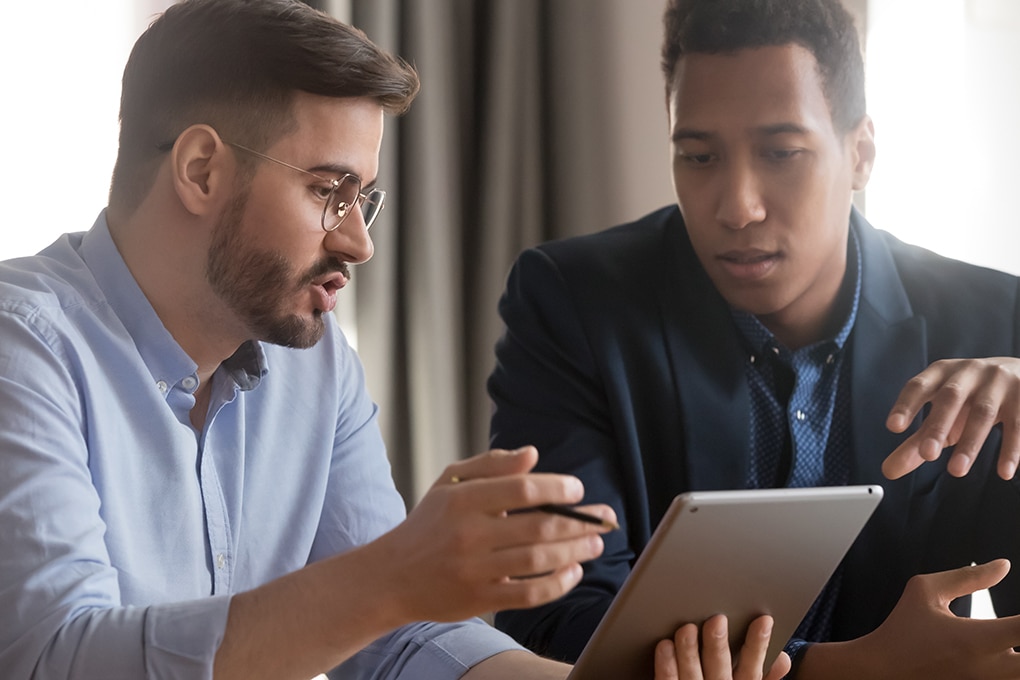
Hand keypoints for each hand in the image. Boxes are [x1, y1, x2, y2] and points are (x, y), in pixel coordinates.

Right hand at [369, 446, 616, 623]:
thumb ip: (492, 466)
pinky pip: (530, 593)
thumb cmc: (428, 523)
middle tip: (604, 518)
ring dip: (576, 551)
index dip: (559, 489)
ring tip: (595, 543)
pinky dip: (558, 584)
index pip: (523, 489)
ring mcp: (475, 569)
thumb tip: (532, 454)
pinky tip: (573, 572)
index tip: (578, 491)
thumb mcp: (450, 482)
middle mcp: (469, 534)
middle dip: (581, 522)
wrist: (391, 575)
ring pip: (539, 560)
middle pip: (539, 527)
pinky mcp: (480, 599)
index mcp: (463, 499)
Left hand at [653, 614, 790, 679]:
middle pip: (720, 669)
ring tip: (686, 629)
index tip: (763, 620)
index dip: (759, 645)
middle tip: (717, 621)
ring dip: (689, 652)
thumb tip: (782, 658)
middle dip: (718, 646)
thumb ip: (766, 677)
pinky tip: (664, 646)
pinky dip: (667, 666)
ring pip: (692, 675)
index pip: (753, 669)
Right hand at [799, 560, 1019, 679]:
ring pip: (1019, 674)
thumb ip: (968, 577)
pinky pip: (1004, 679)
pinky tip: (1002, 655)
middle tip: (1017, 627)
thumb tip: (1002, 566)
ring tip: (1009, 640)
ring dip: (1019, 657)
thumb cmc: (902, 629)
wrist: (880, 671)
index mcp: (977, 639)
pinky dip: (1007, 667)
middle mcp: (988, 669)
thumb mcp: (925, 591)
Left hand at [882, 357, 1019, 478]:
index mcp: (941, 374)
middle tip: (927, 455)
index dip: (906, 405)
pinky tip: (1004, 473)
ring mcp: (998, 382)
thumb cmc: (971, 400)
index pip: (918, 386)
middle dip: (938, 426)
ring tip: (956, 471)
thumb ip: (917, 442)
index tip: (893, 427)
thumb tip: (889, 471)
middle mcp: (968, 372)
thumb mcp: (943, 416)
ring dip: (970, 443)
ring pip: (983, 413)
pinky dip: (1011, 449)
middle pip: (951, 398)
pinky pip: (1018, 424)